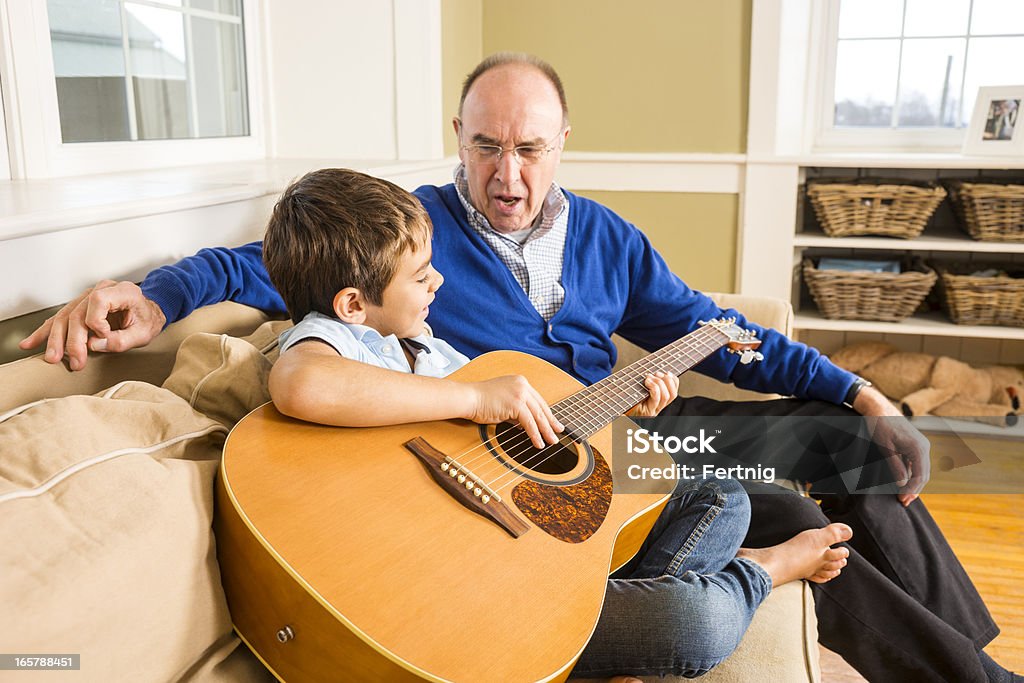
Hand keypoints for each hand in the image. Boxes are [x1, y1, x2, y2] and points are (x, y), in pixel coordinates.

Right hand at [18, 280, 165, 370]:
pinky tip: (32, 342)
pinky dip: (46, 332)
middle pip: (77, 312)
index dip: (96, 321)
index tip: (103, 336)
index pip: (98, 301)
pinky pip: (60, 318)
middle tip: (75, 361)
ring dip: (56, 339)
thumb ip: (122, 339)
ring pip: (65, 316)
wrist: (149, 313)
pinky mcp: (80, 307)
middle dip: (73, 339)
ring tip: (52, 357)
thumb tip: (94, 344)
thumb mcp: (144, 333)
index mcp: (122, 291)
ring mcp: (89, 297)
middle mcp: (102, 289)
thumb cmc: (147, 320)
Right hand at [466, 375, 563, 448]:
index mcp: (520, 382)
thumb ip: (516, 412)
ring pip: (538, 416)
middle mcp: (523, 385)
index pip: (538, 400)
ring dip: (546, 431)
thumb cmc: (481, 401)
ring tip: (552, 441)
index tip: (553, 423)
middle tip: (558, 433)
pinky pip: (529, 422)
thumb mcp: (504, 403)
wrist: (469, 398)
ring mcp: (520, 393)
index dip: (547, 413)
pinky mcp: (516, 403)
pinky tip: (538, 443)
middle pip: (541, 407)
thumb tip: (525, 425)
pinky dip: (535, 434)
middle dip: (551, 422)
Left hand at [628, 372, 678, 416]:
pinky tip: (647, 382)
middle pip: (672, 394)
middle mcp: (658, 408)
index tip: (667, 372)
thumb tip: (651, 371)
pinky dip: (654, 388)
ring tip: (649, 377)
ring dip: (659, 383)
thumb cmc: (625, 399)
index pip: (673, 392)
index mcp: (658, 402)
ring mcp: (653, 411)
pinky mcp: (647, 412)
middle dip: (666, 381)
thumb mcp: (636, 389)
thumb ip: (645, 382)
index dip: (673, 381)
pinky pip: (656, 399)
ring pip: (666, 396)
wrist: (616, 411)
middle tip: (655, 374)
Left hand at [853, 386, 930, 505]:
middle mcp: (924, 447)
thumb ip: (895, 466)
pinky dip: (911, 474)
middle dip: (914, 490)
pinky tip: (903, 483)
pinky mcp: (915, 445)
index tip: (902, 500)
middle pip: (923, 474)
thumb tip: (902, 484)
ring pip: (921, 470)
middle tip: (902, 502)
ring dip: (913, 483)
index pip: (920, 475)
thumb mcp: (885, 447)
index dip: (912, 490)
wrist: (879, 408)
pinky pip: (916, 464)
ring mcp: (921, 446)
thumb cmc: (880, 425)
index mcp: (919, 448)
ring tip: (903, 496)